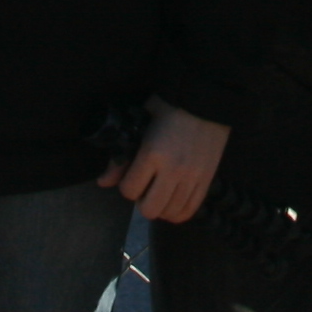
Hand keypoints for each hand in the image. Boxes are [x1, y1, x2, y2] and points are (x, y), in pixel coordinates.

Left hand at [100, 99, 229, 222]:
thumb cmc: (170, 106)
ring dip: (161, 207)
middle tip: (146, 188)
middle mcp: (172, 170)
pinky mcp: (207, 179)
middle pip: (150, 209)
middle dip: (142, 201)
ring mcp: (192, 177)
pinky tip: (174, 201)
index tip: (131, 177)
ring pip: (170, 213)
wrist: (207, 99)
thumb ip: (122, 155)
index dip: (126, 186)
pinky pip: (190, 210)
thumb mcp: (141, 123)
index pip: (129, 190)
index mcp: (152, 153)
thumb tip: (103, 182)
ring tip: (161, 193)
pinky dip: (178, 211)